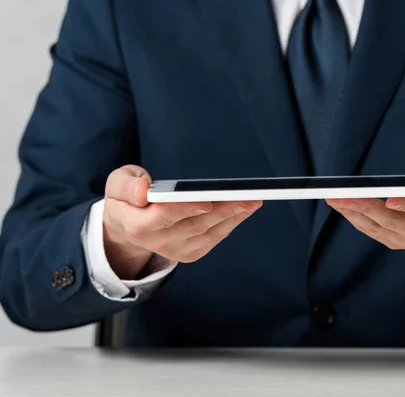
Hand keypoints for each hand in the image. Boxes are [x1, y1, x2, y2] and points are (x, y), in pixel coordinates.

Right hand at [102, 165, 262, 278]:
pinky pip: (213, 238)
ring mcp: (174, 250)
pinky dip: (230, 224)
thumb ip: (126, 185)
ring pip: (207, 233)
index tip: (207, 200)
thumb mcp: (118, 183)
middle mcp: (157, 242)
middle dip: (222, 210)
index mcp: (136, 225)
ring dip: (233, 217)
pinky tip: (245, 210)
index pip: (163, 216)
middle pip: (193, 225)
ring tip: (253, 201)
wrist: (128, 224)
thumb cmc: (128, 197)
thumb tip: (142, 192)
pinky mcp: (189, 253)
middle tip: (246, 197)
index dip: (185, 208)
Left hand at [326, 163, 404, 251]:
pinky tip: (340, 205)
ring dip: (353, 212)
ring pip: (376, 226)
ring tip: (333, 197)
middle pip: (391, 220)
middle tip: (343, 194)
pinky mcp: (394, 240)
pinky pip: (371, 229)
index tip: (391, 198)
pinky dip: (354, 217)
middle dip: (366, 206)